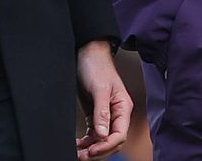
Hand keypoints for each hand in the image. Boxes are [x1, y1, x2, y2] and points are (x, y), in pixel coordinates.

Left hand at [75, 40, 131, 160]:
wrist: (86, 52)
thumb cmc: (96, 65)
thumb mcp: (100, 88)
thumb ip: (102, 112)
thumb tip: (102, 134)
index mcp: (123, 107)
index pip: (120, 134)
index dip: (107, 145)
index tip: (93, 150)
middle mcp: (116, 113)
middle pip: (111, 140)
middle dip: (99, 150)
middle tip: (83, 156)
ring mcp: (105, 114)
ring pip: (102, 138)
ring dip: (91, 147)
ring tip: (78, 153)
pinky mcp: (95, 113)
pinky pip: (93, 132)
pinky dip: (87, 140)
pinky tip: (78, 143)